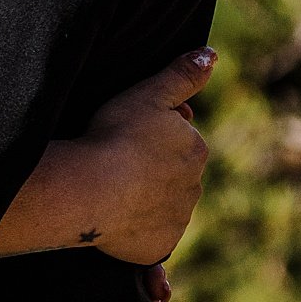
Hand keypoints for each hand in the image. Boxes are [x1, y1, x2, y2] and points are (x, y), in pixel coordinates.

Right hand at [79, 48, 215, 265]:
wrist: (88, 190)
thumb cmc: (115, 137)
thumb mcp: (148, 94)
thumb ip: (182, 74)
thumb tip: (212, 54)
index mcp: (196, 151)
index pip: (179, 139)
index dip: (151, 134)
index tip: (126, 133)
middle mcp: (195, 188)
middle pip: (172, 174)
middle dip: (150, 168)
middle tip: (116, 160)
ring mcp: (177, 221)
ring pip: (160, 204)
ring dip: (142, 197)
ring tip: (109, 187)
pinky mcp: (158, 247)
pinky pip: (148, 235)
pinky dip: (135, 227)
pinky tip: (112, 215)